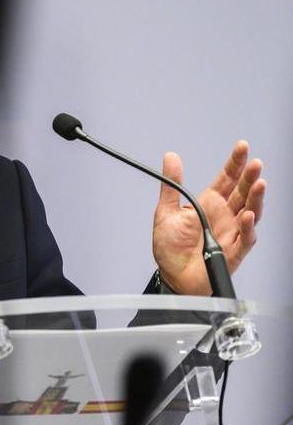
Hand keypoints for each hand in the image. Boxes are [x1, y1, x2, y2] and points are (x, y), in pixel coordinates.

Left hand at [152, 141, 264, 294]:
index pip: (227, 179)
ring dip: (255, 198)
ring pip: (250, 211)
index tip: (242, 147)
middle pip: (242, 192)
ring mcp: (232, 232)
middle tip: (255, 163)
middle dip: (250, 177)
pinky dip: (247, 227)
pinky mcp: (234, 251)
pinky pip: (245, 238)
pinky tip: (247, 215)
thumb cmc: (170, 249)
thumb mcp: (166, 212)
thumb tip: (171, 158)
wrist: (172, 278)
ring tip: (259, 183)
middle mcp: (224, 216)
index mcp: (208, 204)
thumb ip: (171, 185)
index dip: (235, 163)